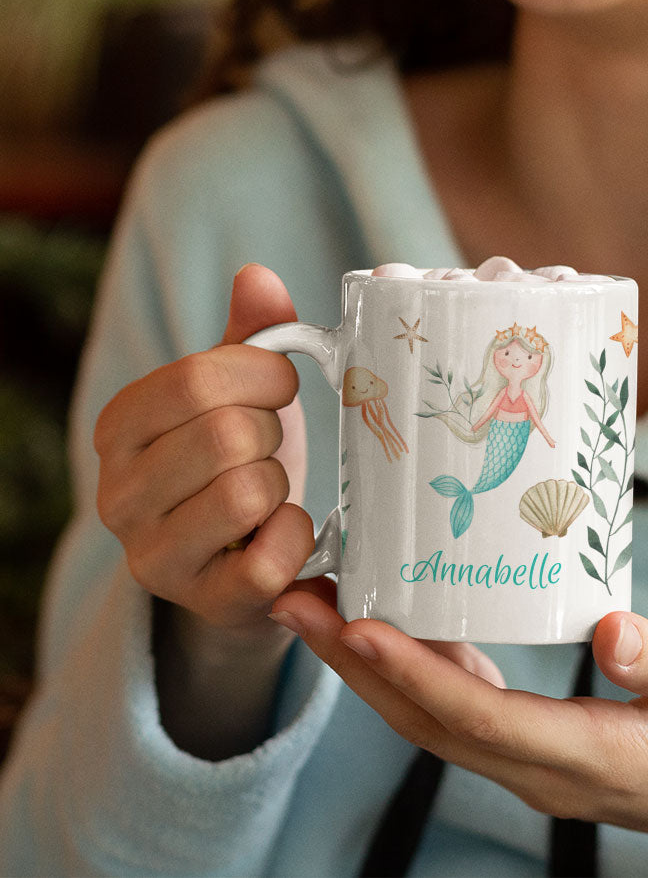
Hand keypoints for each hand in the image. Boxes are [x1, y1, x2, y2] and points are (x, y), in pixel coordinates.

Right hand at [95, 263, 315, 635]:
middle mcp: (118, 494)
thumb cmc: (243, 456)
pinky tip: (287, 530)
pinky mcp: (202, 603)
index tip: (280, 386)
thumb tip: (257, 276)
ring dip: (283, 485)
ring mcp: (154, 556)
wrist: (243, 555)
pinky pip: (268, 561)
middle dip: (273, 433)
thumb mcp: (242, 390)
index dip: (263, 376)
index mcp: (121, 426)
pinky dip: (297, 537)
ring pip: (248, 494)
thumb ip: (252, 333)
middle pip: (227, 435)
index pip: (198, 380)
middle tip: (270, 446)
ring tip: (271, 491)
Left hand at [268, 594, 647, 877]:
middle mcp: (551, 771)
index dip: (410, 671)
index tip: (353, 624)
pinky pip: (470, 714)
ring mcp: (546, 767)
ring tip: (326, 608)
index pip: (479, 716)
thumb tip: (610, 629)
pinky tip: (409, 628)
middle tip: (297, 601)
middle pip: (431, 722)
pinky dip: (423, 672)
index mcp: (594, 757)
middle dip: (357, 666)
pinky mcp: (552, 751)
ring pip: (439, 722)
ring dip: (375, 670)